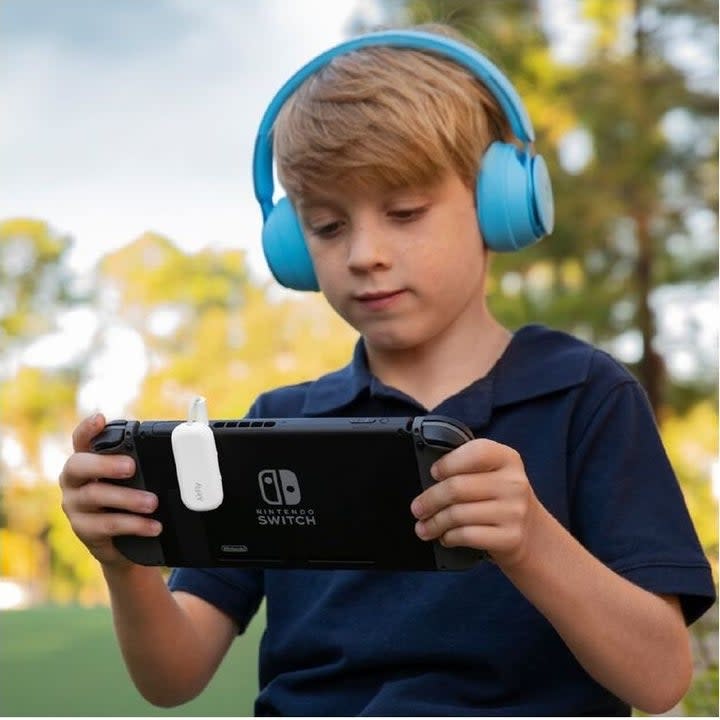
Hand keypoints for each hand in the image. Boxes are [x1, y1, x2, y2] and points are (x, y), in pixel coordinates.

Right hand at [59, 413, 160, 567]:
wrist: (123, 544)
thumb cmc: (129, 501)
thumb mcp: (135, 480)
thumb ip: (142, 463)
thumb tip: (181, 452)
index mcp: (86, 461)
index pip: (81, 440)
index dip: (88, 428)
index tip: (101, 418)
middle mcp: (74, 481)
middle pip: (78, 466)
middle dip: (105, 464)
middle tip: (131, 466)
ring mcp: (75, 506)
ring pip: (95, 496)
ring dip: (127, 498)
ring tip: (153, 502)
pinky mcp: (84, 530)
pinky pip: (107, 525)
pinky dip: (134, 525)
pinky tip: (152, 526)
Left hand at [411, 438, 538, 567]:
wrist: (531, 532)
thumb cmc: (499, 498)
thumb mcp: (492, 474)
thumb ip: (467, 468)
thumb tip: (428, 480)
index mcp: (507, 459)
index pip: (475, 452)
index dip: (449, 463)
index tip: (433, 474)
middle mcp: (514, 483)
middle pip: (457, 487)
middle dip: (430, 500)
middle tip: (417, 508)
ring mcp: (514, 511)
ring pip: (458, 514)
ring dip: (434, 523)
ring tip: (424, 527)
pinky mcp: (510, 537)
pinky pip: (467, 535)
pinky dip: (449, 537)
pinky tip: (446, 537)